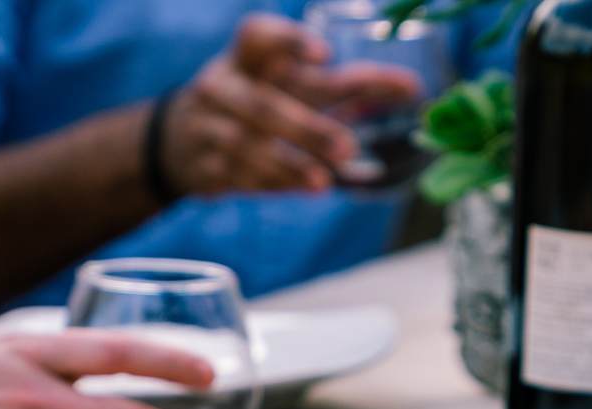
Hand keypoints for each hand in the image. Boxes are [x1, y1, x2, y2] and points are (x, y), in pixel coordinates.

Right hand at [162, 14, 419, 196]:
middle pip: (262, 106)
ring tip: (325, 181)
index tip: (325, 55)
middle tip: (347, 147)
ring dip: (290, 164)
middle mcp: (221, 86)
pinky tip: (304, 189)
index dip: (290, 42)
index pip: (258, 36)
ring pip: (247, 147)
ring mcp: (207, 127)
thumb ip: (344, 86)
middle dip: (306, 128)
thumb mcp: (289, 84)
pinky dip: (274, 183)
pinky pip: (239, 176)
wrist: (180, 140)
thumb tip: (411, 89)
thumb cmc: (258, 100)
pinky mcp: (204, 165)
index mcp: (245, 57)